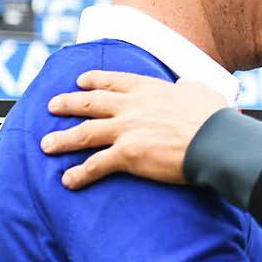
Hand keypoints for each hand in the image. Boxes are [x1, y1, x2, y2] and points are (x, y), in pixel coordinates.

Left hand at [41, 71, 228, 189]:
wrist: (214, 140)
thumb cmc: (213, 117)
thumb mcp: (202, 91)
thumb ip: (188, 87)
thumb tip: (184, 85)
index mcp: (148, 89)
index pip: (113, 81)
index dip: (93, 80)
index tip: (80, 81)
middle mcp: (131, 106)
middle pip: (90, 103)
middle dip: (67, 104)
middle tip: (52, 106)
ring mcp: (126, 130)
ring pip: (84, 133)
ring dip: (62, 139)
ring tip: (46, 145)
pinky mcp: (126, 155)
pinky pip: (95, 165)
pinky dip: (79, 174)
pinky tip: (68, 180)